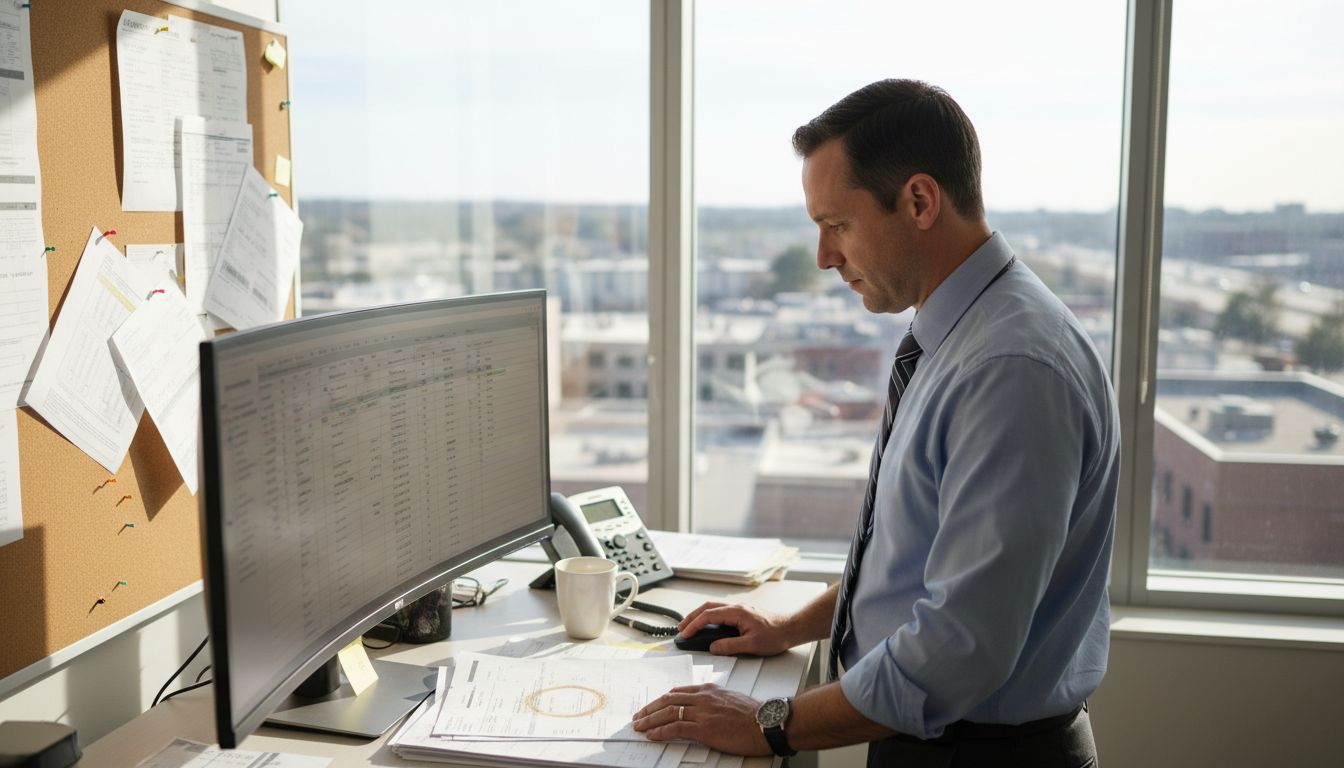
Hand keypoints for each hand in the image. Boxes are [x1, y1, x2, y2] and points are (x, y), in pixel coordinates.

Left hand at [632, 683, 769, 755]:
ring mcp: (702, 712)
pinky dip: (661, 731)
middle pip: (668, 700)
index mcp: (709, 690)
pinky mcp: (704, 729)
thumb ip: (715, 701)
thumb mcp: (731, 699)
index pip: (678, 691)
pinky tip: (653, 735)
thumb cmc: (754, 715)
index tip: (653, 705)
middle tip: (639, 716)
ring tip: (640, 726)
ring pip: (668, 713)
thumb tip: (705, 709)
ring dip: (650, 720)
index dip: (662, 699)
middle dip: (651, 708)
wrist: (766, 723)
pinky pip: (676, 728)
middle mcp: (703, 698)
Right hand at [678, 602, 795, 655]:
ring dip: (699, 616)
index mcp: (736, 612)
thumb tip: (713, 647)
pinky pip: (720, 613)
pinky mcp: (742, 614)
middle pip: (707, 608)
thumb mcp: (752, 645)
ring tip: (690, 627)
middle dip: (692, 617)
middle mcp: (736, 607)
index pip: (708, 615)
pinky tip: (707, 626)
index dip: (694, 625)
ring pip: (713, 609)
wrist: (791, 628)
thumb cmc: (776, 635)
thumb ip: (730, 646)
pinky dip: (709, 618)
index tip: (685, 634)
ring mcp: (739, 609)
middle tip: (681, 629)